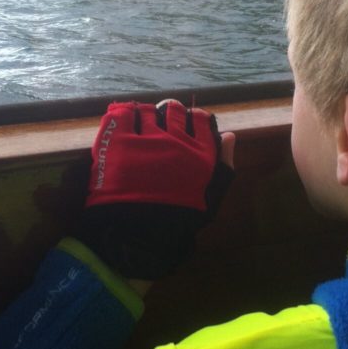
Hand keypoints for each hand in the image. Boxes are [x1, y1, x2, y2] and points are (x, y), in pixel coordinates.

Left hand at [72, 100, 234, 280]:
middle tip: (162, 122)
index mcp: (201, 154)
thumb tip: (229, 135)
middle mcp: (177, 141)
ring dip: (145, 115)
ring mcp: (146, 139)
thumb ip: (223, 166)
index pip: (201, 120)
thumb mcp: (210, 198)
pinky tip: (122, 122)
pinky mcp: (118, 141)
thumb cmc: (178, 221)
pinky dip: (123, 114)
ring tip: (140, 125)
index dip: (194, 118)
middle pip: (174, 110)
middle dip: (169, 113)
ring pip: (147, 110)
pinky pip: (122, 113)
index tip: (186, 122)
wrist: (137, 238)